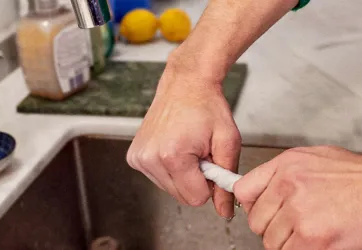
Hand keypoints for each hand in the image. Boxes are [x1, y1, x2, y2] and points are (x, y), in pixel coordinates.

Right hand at [127, 63, 240, 218]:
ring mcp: (139, 158)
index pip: (197, 198)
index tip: (211, 161)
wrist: (186, 83)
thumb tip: (225, 211)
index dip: (210, 183)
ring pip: (170, 189)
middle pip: (182, 197)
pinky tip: (175, 147)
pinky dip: (170, 168)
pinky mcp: (134, 156)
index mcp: (172, 156)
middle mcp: (150, 158)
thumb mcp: (228, 142)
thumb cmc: (207, 107)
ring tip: (188, 148)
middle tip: (201, 153)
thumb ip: (226, 179)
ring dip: (184, 174)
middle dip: (196, 180)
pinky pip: (159, 178)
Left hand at [234, 146, 361, 249]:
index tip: (264, 214)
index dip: (254, 207)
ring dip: (290, 244)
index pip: (244, 191)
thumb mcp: (318, 159)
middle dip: (275, 229)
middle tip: (300, 227)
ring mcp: (299, 214)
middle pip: (257, 222)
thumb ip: (286, 175)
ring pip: (273, 243)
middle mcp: (288, 187)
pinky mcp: (312, 240)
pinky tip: (323, 242)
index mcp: (286, 166)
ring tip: (317, 233)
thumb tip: (266, 191)